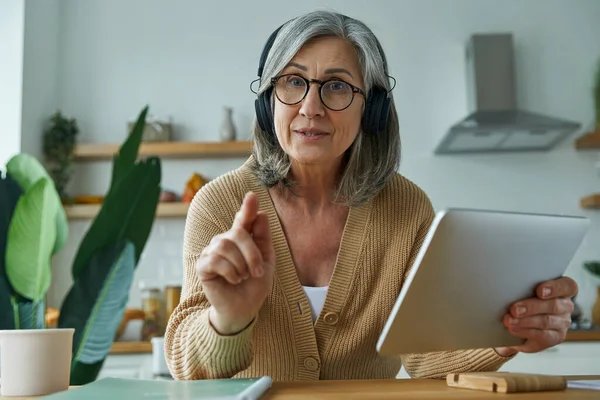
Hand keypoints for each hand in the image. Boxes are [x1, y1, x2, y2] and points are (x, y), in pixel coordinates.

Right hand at [196, 192, 274, 334]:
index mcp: (242, 238)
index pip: (244, 219)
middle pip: (238, 233)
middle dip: (252, 253)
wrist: (244, 309)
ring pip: (226, 246)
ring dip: (241, 265)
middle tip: (257, 271)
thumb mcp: (266, 261)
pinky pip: (216, 260)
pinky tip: (233, 280)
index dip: (247, 207)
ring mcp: (212, 251)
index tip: (252, 196)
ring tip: (243, 277)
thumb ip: (263, 238)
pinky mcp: (202, 265)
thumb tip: (261, 213)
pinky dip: (230, 272)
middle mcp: (225, 240)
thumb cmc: (254, 284)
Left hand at [495, 277, 577, 356]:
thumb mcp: (522, 290)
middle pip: (554, 305)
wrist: (516, 325)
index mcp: (561, 290)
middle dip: (532, 307)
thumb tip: (503, 282)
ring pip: (546, 321)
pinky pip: (542, 336)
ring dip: (525, 321)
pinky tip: (513, 329)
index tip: (539, 291)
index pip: (568, 286)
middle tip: (514, 309)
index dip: (555, 288)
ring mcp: (562, 323)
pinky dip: (525, 332)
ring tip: (509, 321)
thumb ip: (521, 286)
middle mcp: (565, 306)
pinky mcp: (555, 337)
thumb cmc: (521, 300)